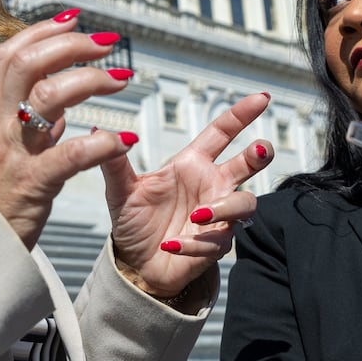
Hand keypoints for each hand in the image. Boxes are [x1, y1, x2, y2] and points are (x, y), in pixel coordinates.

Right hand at [0, 12, 143, 248]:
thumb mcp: (3, 152)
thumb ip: (29, 128)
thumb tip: (58, 111)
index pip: (8, 55)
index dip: (41, 31)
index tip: (73, 20)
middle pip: (27, 63)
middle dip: (70, 45)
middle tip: (107, 44)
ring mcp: (13, 153)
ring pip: (46, 98)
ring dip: (90, 81)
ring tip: (121, 80)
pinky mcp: (32, 183)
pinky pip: (70, 155)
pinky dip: (101, 142)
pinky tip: (125, 138)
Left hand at [102, 92, 274, 297]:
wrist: (136, 263)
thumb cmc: (134, 222)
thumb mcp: (121, 190)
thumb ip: (115, 162)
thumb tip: (99, 129)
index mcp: (192, 165)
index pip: (221, 133)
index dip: (241, 114)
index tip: (262, 98)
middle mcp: (211, 185)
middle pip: (249, 164)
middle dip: (259, 154)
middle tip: (259, 149)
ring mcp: (219, 215)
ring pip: (244, 203)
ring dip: (224, 207)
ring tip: (196, 216)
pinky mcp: (217, 244)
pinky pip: (217, 240)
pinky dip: (193, 243)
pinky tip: (171, 245)